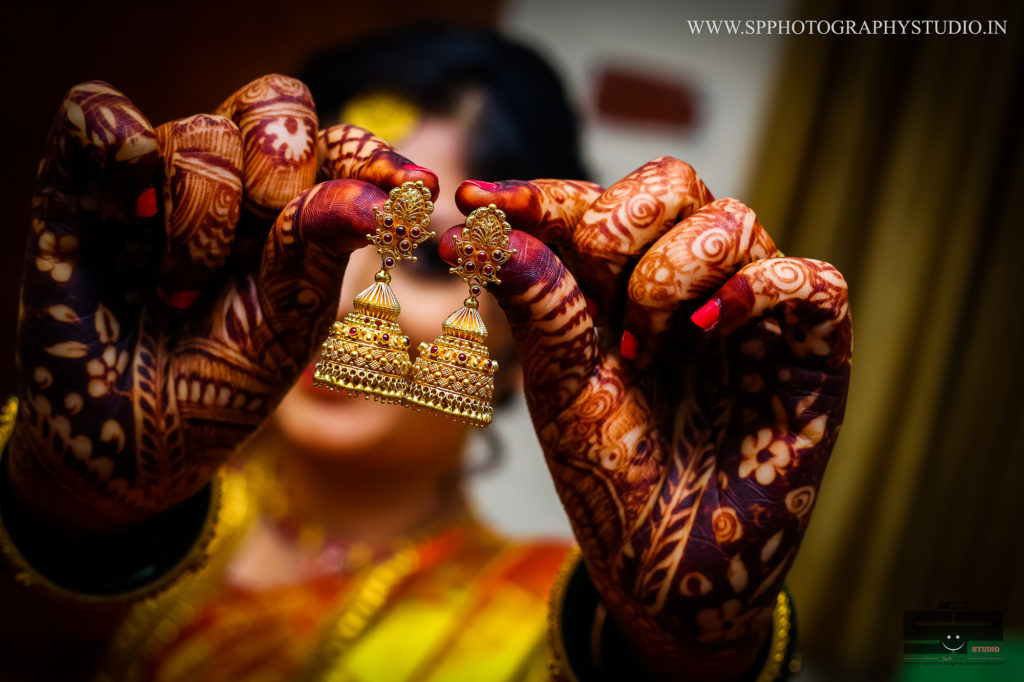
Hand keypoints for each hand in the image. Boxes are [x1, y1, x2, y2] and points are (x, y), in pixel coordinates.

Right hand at [10, 76, 437, 534]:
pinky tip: (131, 218)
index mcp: (291, 211)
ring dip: (203, 217)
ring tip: (181, 286)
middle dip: (283, 178)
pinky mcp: (77, 184)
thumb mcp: (288, 322)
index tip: (416, 189)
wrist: (126, 444)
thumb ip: (323, 247)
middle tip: (259, 249)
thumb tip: (385, 189)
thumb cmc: (216, 390)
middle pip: (276, 108)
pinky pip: (99, 116)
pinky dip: (123, 156)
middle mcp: (229, 183)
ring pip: (201, 131)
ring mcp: (156, 179)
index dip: (370, 152)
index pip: (335, 140)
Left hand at [449, 160, 850, 679]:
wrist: (668, 568)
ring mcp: (750, 314)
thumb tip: (471, 230)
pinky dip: (760, 291)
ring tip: (646, 347)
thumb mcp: (561, 383)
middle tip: (597, 289)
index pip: (592, 204)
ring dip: (674, 272)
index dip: (538, 194)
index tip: (475, 198)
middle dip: (621, 223)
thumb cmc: (610, 478)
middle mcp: (687, 287)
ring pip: (734, 221)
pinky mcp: (811, 351)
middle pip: (672, 184)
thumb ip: (536, 299)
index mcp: (620, 287)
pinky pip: (812, 281)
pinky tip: (711, 330)